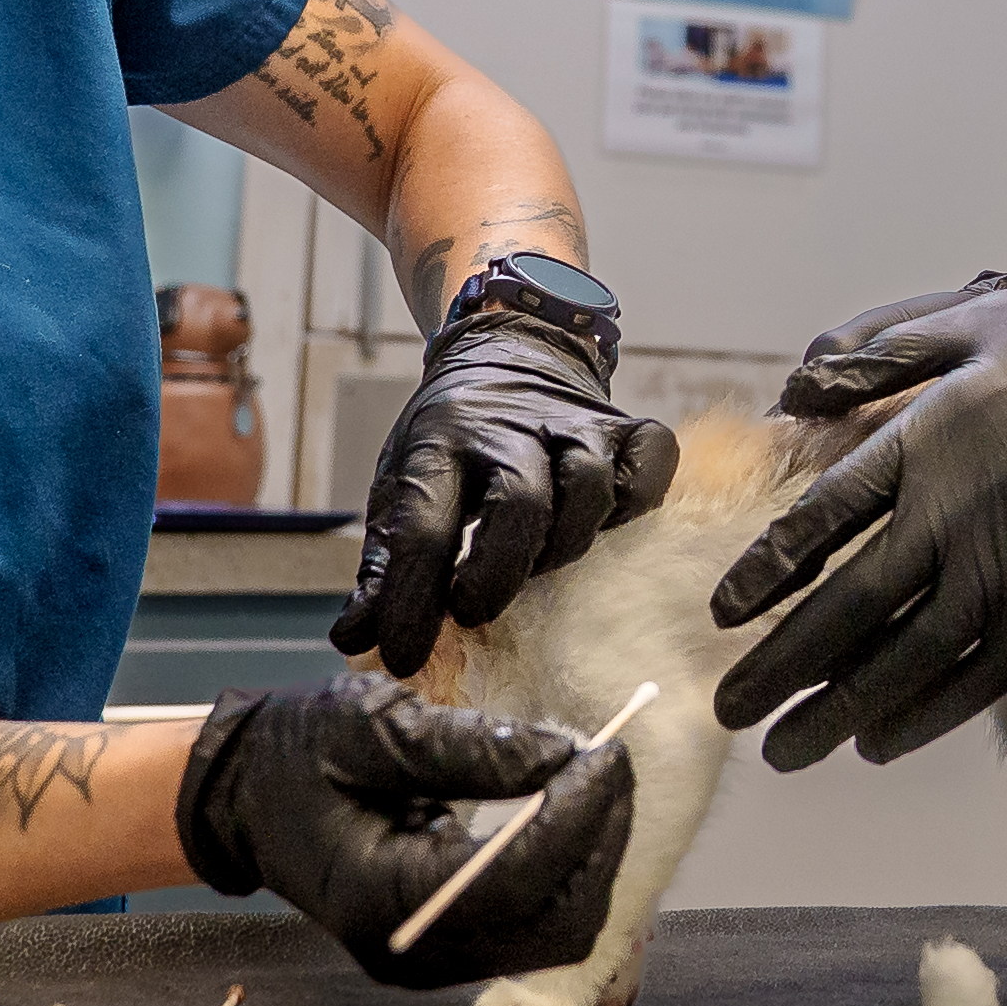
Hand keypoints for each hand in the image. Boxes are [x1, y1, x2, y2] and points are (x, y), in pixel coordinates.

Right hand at [175, 677, 633, 988]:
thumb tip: (563, 754)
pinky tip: (565, 814)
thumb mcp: (372, 728)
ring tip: (593, 782)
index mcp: (380, 898)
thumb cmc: (295, 752)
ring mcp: (429, 963)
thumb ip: (468, 747)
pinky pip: (535, 928)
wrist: (245, 796)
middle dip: (598, 842)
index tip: (607, 756)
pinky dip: (567, 873)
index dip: (575, 819)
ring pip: (557, 933)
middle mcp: (410, 951)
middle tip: (611, 764)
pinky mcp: (447, 950)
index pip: (513, 880)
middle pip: (552, 922)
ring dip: (592, 858)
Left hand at [327, 309, 679, 674]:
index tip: (404, 655)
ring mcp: (574, 423)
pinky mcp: (625, 426)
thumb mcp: (403, 483)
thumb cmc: (453, 442)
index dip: (410, 600)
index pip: (422, 526)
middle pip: (518, 499)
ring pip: (588, 484)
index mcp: (441, 442)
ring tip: (537, 568)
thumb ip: (385, 564)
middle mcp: (510, 427)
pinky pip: (649, 463)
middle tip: (473, 612)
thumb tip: (357, 642)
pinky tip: (606, 526)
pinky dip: (636, 499)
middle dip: (496, 571)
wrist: (508, 350)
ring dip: (565, 542)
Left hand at [708, 272, 1006, 769]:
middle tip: (729, 710)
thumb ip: (883, 349)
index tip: (723, 614)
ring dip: (835, 713)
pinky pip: (978, 679)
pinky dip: (922, 717)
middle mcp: (957, 512)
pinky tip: (878, 742)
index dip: (766, 574)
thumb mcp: (979, 315)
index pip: (820, 520)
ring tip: (785, 751)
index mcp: (929, 435)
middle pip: (844, 608)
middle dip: (779, 668)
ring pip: (901, 662)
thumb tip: (800, 388)